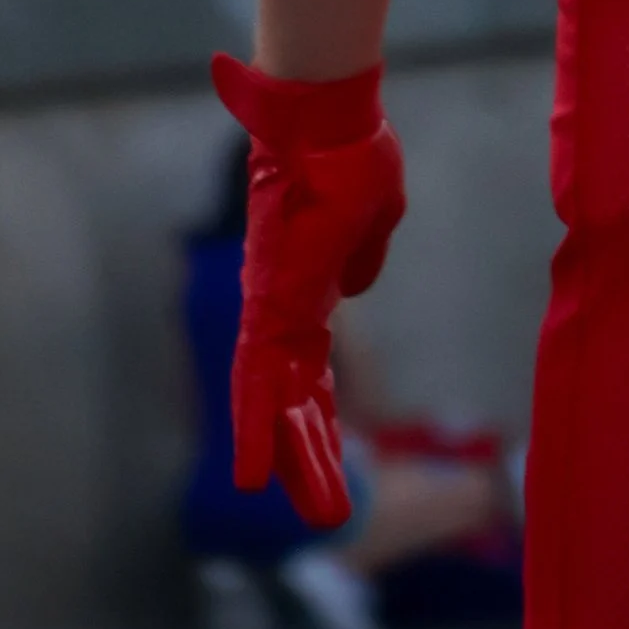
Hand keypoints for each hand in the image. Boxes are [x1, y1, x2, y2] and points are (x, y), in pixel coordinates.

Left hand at [212, 54, 406, 527]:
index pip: (314, 370)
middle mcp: (283, 308)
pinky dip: (256, 431)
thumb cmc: (353, 153)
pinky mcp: (268, 307)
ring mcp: (273, 310)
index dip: (322, 415)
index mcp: (310, 290)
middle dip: (313, 456)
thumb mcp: (373, 219)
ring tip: (320, 514)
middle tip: (329, 511)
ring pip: (277, 405)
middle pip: (296, 399)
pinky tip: (255, 478)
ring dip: (294, 461)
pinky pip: (256, 381)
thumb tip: (356, 287)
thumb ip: (362, 258)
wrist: (326, 114)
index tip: (334, 454)